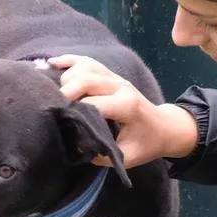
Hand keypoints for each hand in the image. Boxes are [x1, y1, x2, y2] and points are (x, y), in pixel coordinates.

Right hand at [50, 55, 198, 168]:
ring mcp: (115, 77)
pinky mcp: (110, 74)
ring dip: (66, 77)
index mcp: (127, 106)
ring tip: (55, 94)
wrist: (165, 127)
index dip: (73, 112)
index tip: (62, 124)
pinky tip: (52, 63)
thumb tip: (76, 145)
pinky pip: (87, 60)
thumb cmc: (146, 143)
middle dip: (65, 92)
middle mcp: (120, 86)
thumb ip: (102, 154)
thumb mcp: (128, 157)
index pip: (92, 104)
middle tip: (55, 109)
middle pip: (85, 79)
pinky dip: (69, 60)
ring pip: (84, 66)